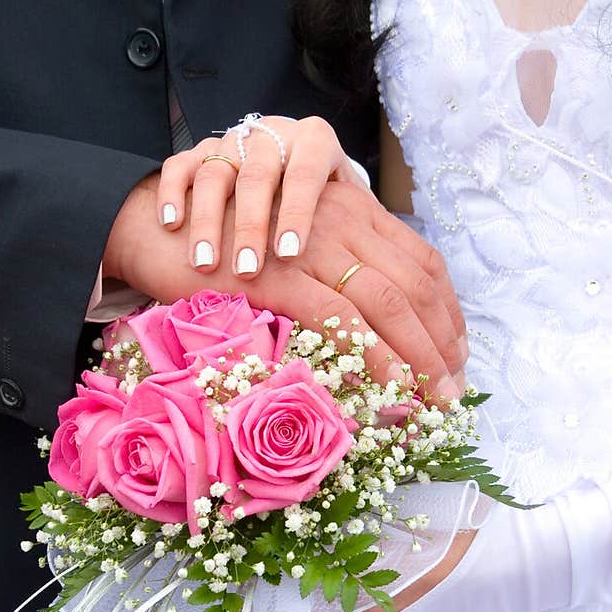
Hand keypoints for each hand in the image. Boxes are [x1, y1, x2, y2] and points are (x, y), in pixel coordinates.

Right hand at [105, 174, 467, 402]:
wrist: (152, 226)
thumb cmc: (223, 243)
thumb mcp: (291, 247)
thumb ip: (330, 268)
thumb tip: (369, 320)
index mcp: (351, 210)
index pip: (422, 260)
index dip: (448, 310)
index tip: (458, 352)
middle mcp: (340, 218)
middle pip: (415, 284)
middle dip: (443, 343)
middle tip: (455, 390)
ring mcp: (310, 244)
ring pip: (388, 301)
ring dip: (419, 356)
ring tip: (433, 401)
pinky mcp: (277, 275)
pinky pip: (341, 319)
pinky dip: (374, 357)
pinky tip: (391, 390)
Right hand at [157, 116, 360, 276]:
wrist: (268, 180)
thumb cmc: (317, 202)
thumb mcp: (347, 205)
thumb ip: (369, 226)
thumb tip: (409, 274)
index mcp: (314, 141)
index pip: (306, 172)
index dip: (297, 212)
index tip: (290, 253)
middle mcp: (272, 136)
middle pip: (258, 174)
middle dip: (251, 223)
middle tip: (248, 268)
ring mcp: (231, 144)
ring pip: (215, 173)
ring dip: (208, 219)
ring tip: (206, 263)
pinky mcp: (195, 154)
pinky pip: (179, 167)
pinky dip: (173, 193)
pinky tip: (170, 224)